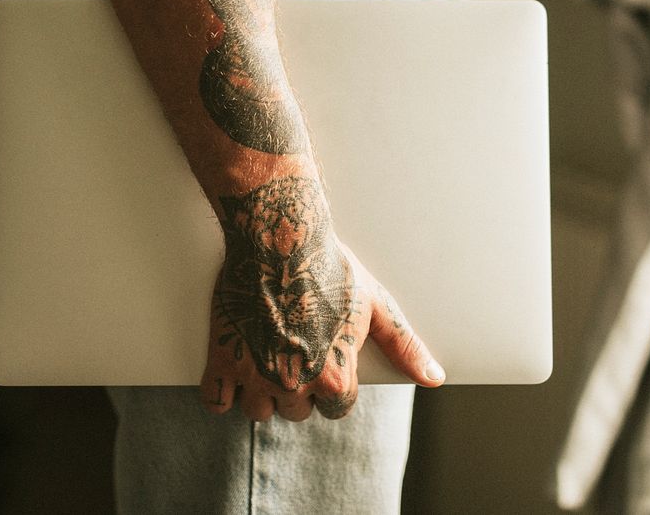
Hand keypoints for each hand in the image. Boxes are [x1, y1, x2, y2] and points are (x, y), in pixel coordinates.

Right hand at [200, 176, 444, 421]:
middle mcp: (295, 383)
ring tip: (266, 361)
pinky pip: (215, 401)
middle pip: (297, 412)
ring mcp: (255, 374)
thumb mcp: (375, 304)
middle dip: (298, 389)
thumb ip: (404, 345)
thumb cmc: (330, 265)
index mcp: (335, 375)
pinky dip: (222, 393)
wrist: (278, 237)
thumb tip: (434, 378)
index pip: (337, 408)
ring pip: (258, 412)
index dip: (333, 386)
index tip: (324, 364)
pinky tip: (233, 373)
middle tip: (294, 355)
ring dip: (262, 394)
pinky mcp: (222, 359)